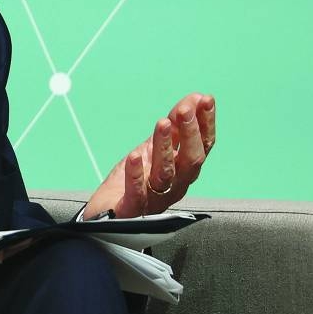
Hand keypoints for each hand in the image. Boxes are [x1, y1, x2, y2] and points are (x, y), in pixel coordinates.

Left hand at [84, 93, 215, 218]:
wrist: (106, 213)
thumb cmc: (135, 179)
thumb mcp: (154, 148)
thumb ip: (175, 127)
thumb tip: (195, 99)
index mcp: (182, 170)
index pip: (202, 147)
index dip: (206, 124)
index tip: (206, 100)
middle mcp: (174, 185)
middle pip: (190, 162)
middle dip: (190, 134)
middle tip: (185, 110)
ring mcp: (154, 198)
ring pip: (165, 174)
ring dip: (165, 147)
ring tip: (162, 123)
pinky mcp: (131, 209)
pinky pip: (136, 193)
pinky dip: (136, 174)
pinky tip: (134, 155)